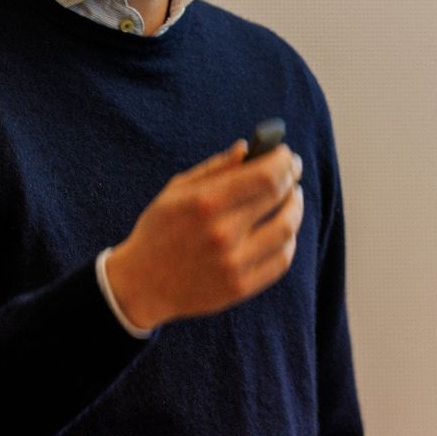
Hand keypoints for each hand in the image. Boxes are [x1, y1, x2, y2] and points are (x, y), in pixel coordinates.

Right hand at [102, 141, 304, 330]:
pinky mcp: (240, 287)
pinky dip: (288, 240)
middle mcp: (222, 233)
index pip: (265, 175)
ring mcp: (233, 264)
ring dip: (295, 209)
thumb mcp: (177, 191)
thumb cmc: (160, 230)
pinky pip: (281, 260)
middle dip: (292, 180)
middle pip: (280, 198)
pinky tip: (281, 230)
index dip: (283, 161)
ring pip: (287, 230)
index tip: (287, 155)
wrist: (141, 285)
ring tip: (290, 200)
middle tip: (293, 173)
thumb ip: (214, 168)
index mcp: (205, 202)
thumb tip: (247, 148)